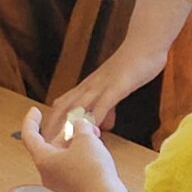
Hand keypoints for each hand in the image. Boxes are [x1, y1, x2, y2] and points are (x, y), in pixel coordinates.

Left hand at [19, 104, 122, 191]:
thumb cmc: (92, 168)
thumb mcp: (86, 138)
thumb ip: (80, 126)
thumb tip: (80, 125)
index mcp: (43, 159)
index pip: (29, 136)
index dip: (31, 120)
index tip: (35, 110)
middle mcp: (46, 172)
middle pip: (50, 145)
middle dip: (66, 132)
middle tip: (80, 122)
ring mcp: (58, 182)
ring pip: (63, 155)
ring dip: (76, 142)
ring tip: (93, 134)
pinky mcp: (71, 188)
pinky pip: (71, 166)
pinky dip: (80, 155)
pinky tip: (95, 148)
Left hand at [42, 42, 162, 140]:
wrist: (145, 44)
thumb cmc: (132, 67)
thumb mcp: (115, 91)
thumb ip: (107, 108)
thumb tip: (104, 125)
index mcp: (87, 87)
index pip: (61, 105)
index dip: (51, 122)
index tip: (46, 140)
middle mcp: (89, 86)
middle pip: (63, 107)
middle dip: (53, 127)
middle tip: (47, 147)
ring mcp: (102, 85)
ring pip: (79, 105)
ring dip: (70, 125)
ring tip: (63, 144)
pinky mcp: (118, 85)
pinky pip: (104, 103)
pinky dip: (96, 117)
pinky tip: (94, 131)